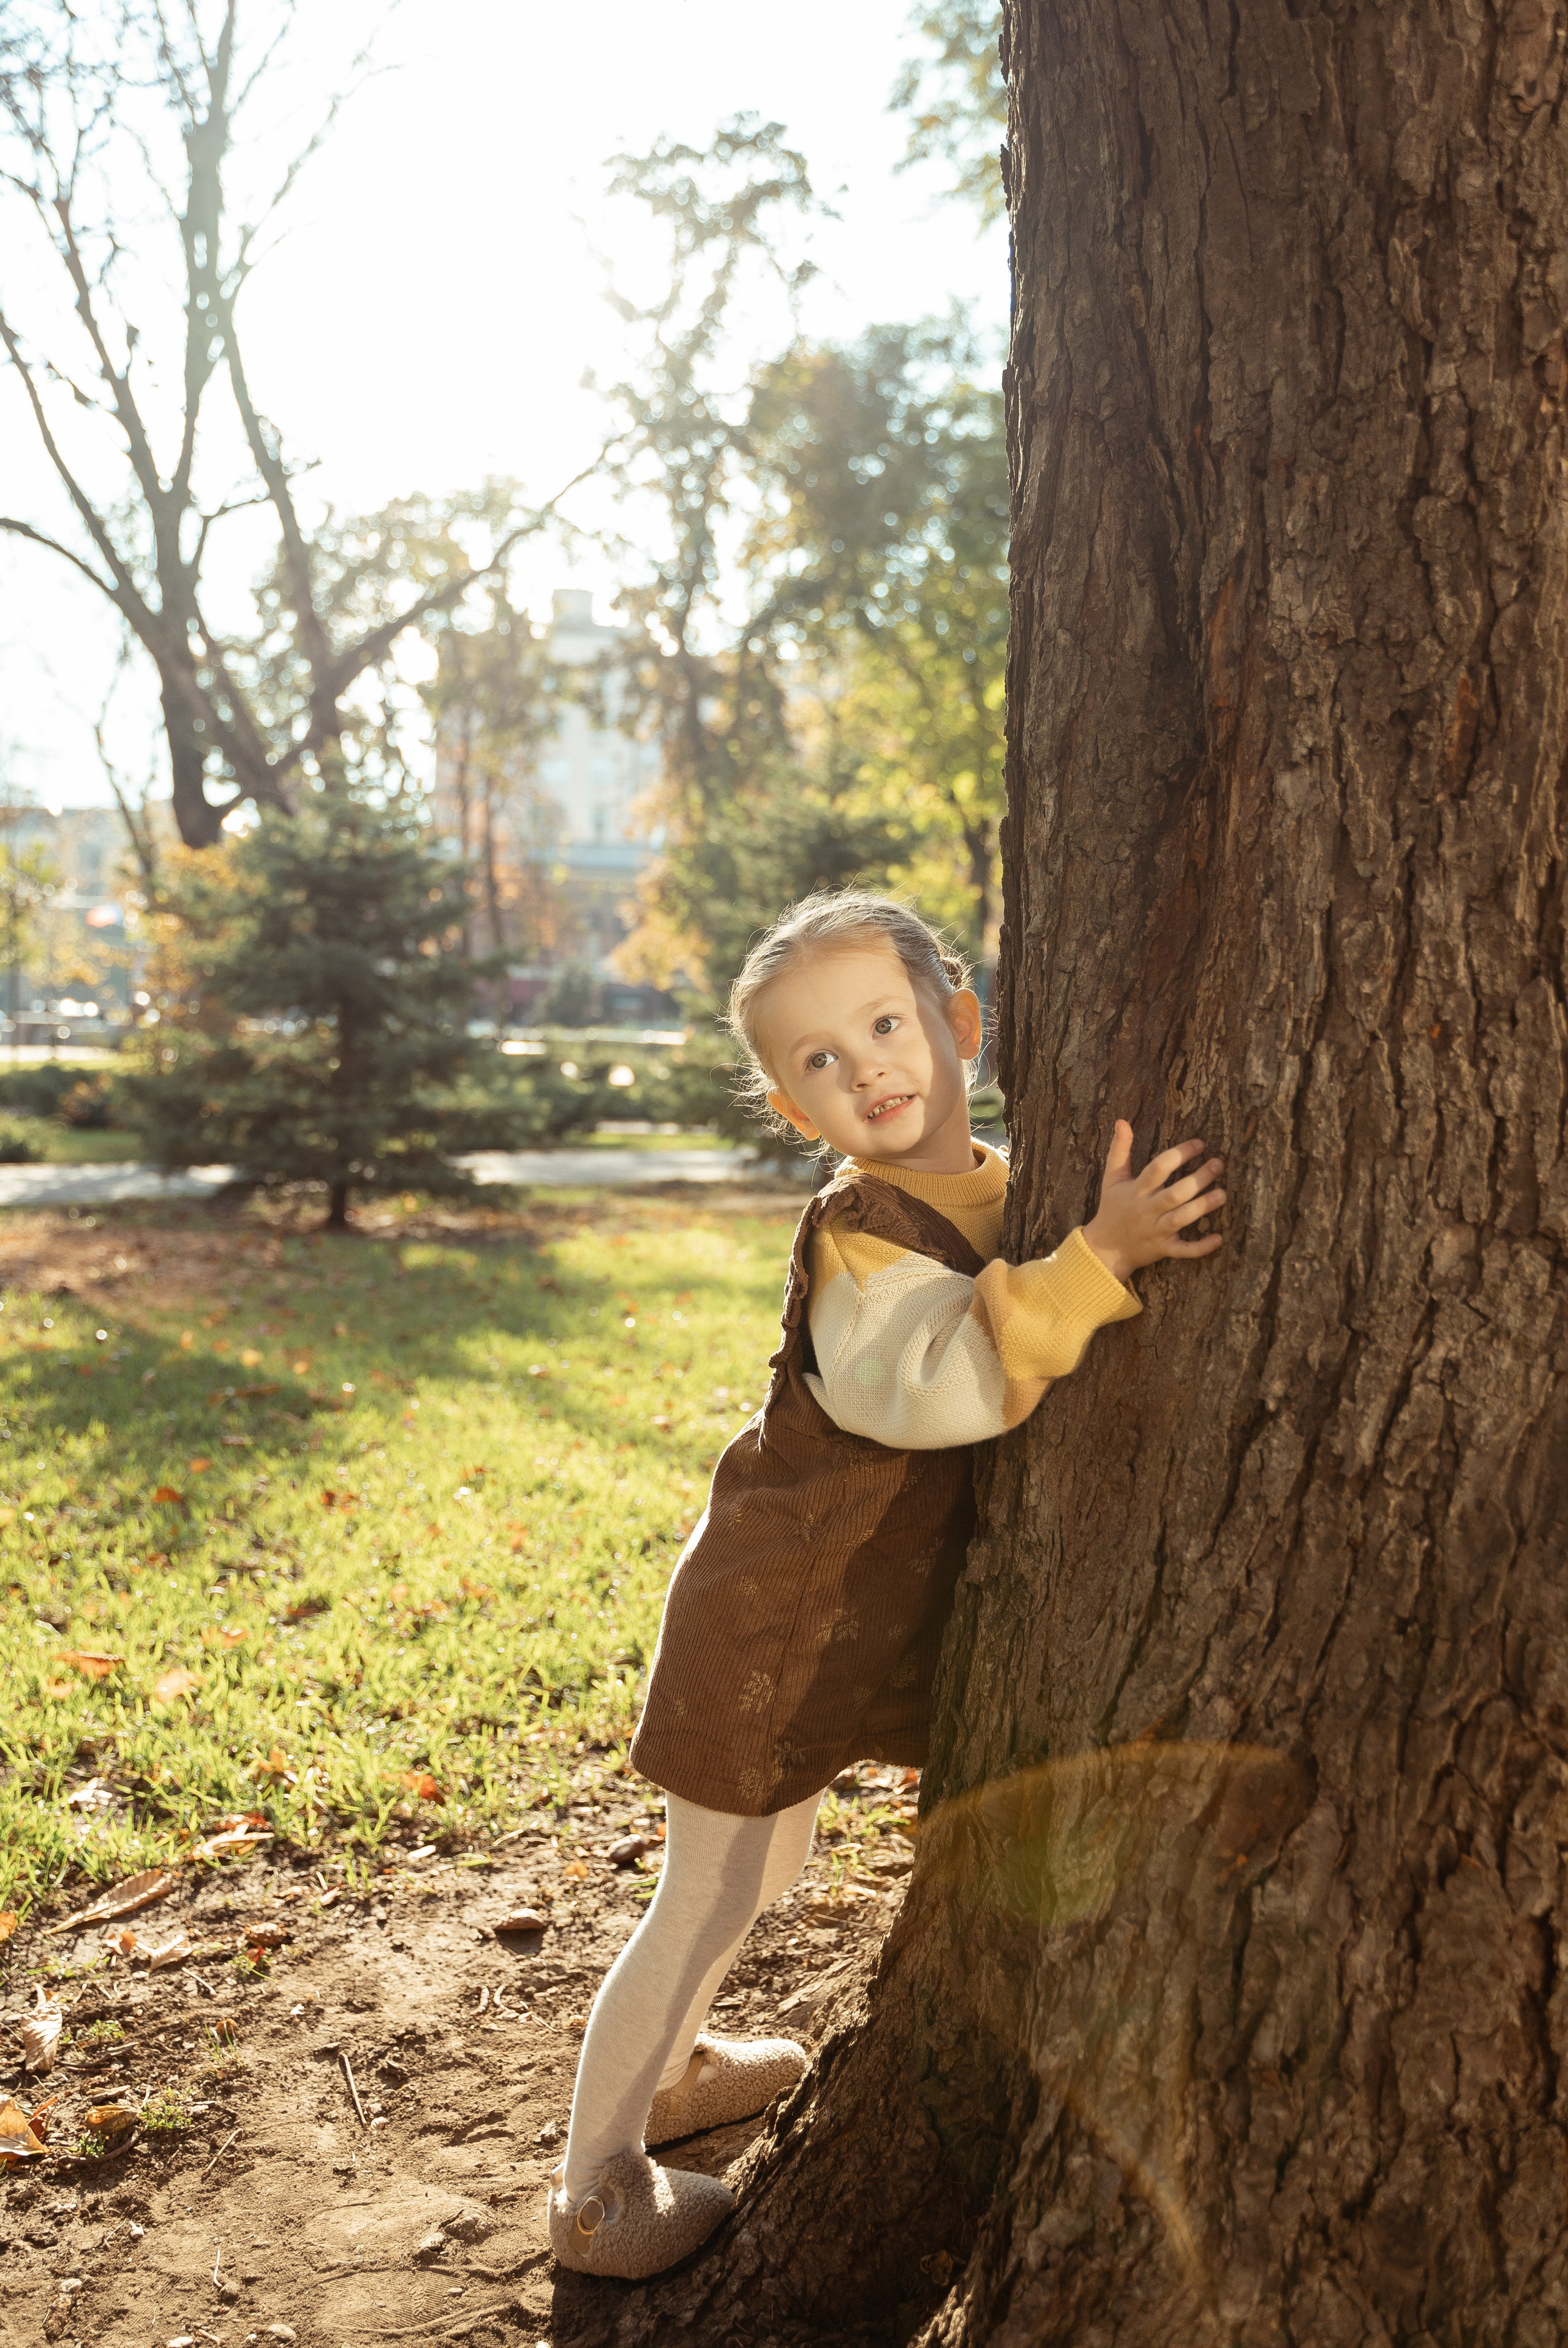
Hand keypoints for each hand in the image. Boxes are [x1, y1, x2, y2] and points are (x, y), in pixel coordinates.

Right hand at [1081, 1120, 1225, 1284]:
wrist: (1105, 1249)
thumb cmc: (1112, 1208)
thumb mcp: (1111, 1178)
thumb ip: (1119, 1150)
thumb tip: (1122, 1121)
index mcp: (1136, 1190)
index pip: (1158, 1168)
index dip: (1179, 1154)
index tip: (1199, 1144)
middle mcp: (1147, 1210)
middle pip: (1175, 1194)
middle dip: (1198, 1179)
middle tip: (1218, 1164)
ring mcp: (1156, 1231)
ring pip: (1180, 1219)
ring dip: (1202, 1207)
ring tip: (1222, 1194)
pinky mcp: (1163, 1249)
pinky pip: (1183, 1250)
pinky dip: (1201, 1247)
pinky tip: (1218, 1239)